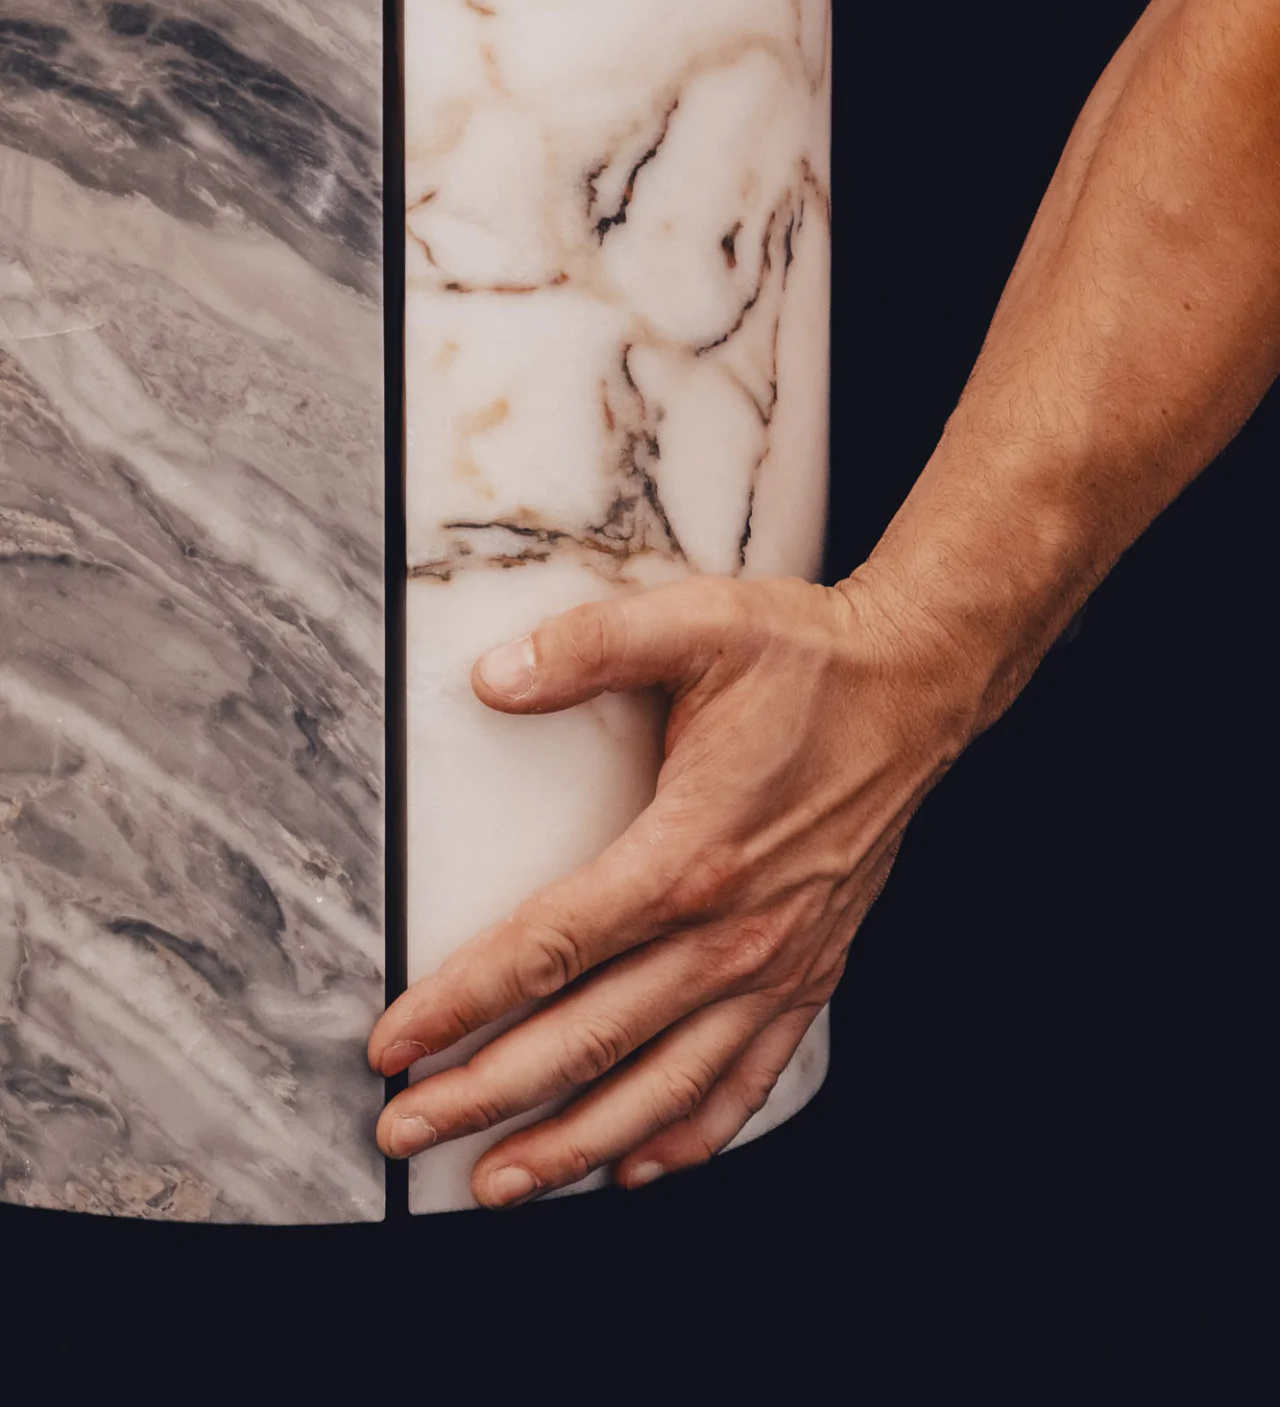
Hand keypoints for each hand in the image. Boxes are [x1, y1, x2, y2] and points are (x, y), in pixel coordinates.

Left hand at [368, 569, 982, 1206]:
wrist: (919, 684)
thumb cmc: (809, 659)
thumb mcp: (697, 625)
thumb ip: (588, 647)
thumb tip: (493, 678)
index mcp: (689, 852)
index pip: (549, 949)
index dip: (461, 1003)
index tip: (395, 1044)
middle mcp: (734, 929)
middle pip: (588, 1038)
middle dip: (485, 1095)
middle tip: (404, 1132)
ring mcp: (778, 962)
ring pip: (661, 1085)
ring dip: (573, 1142)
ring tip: (496, 1183)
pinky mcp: (813, 970)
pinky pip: (746, 1079)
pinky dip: (690, 1136)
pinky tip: (638, 1168)